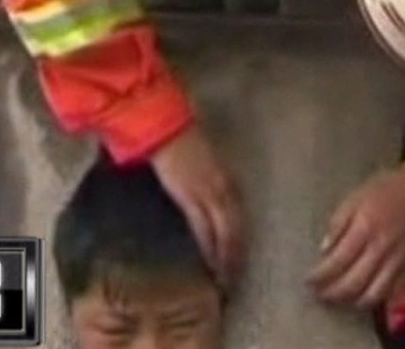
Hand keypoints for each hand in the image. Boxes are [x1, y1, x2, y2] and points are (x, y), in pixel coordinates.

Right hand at [152, 125, 245, 288]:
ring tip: (225, 278)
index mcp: (226, 179)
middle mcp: (224, 188)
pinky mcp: (191, 197)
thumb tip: (201, 195)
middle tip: (234, 277)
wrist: (165, 125)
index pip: (238, 216)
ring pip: (226, 233)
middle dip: (237, 255)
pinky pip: (205, 230)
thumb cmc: (178, 138)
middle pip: (237, 228)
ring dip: (227, 258)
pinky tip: (210, 264)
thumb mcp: (200, 161)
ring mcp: (210, 193)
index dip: (239, 239)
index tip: (239, 257)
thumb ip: (206, 179)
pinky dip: (210, 249)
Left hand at [307, 169, 404, 308]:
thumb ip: (337, 223)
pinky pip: (392, 293)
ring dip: (352, 301)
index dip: (320, 275)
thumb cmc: (386, 191)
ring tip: (337, 300)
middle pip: (353, 283)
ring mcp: (397, 262)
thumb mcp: (355, 197)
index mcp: (365, 228)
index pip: (337, 261)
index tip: (308, 280)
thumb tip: (323, 250)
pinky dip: (376, 300)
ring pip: (373, 294)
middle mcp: (381, 249)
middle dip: (332, 293)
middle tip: (318, 295)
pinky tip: (362, 299)